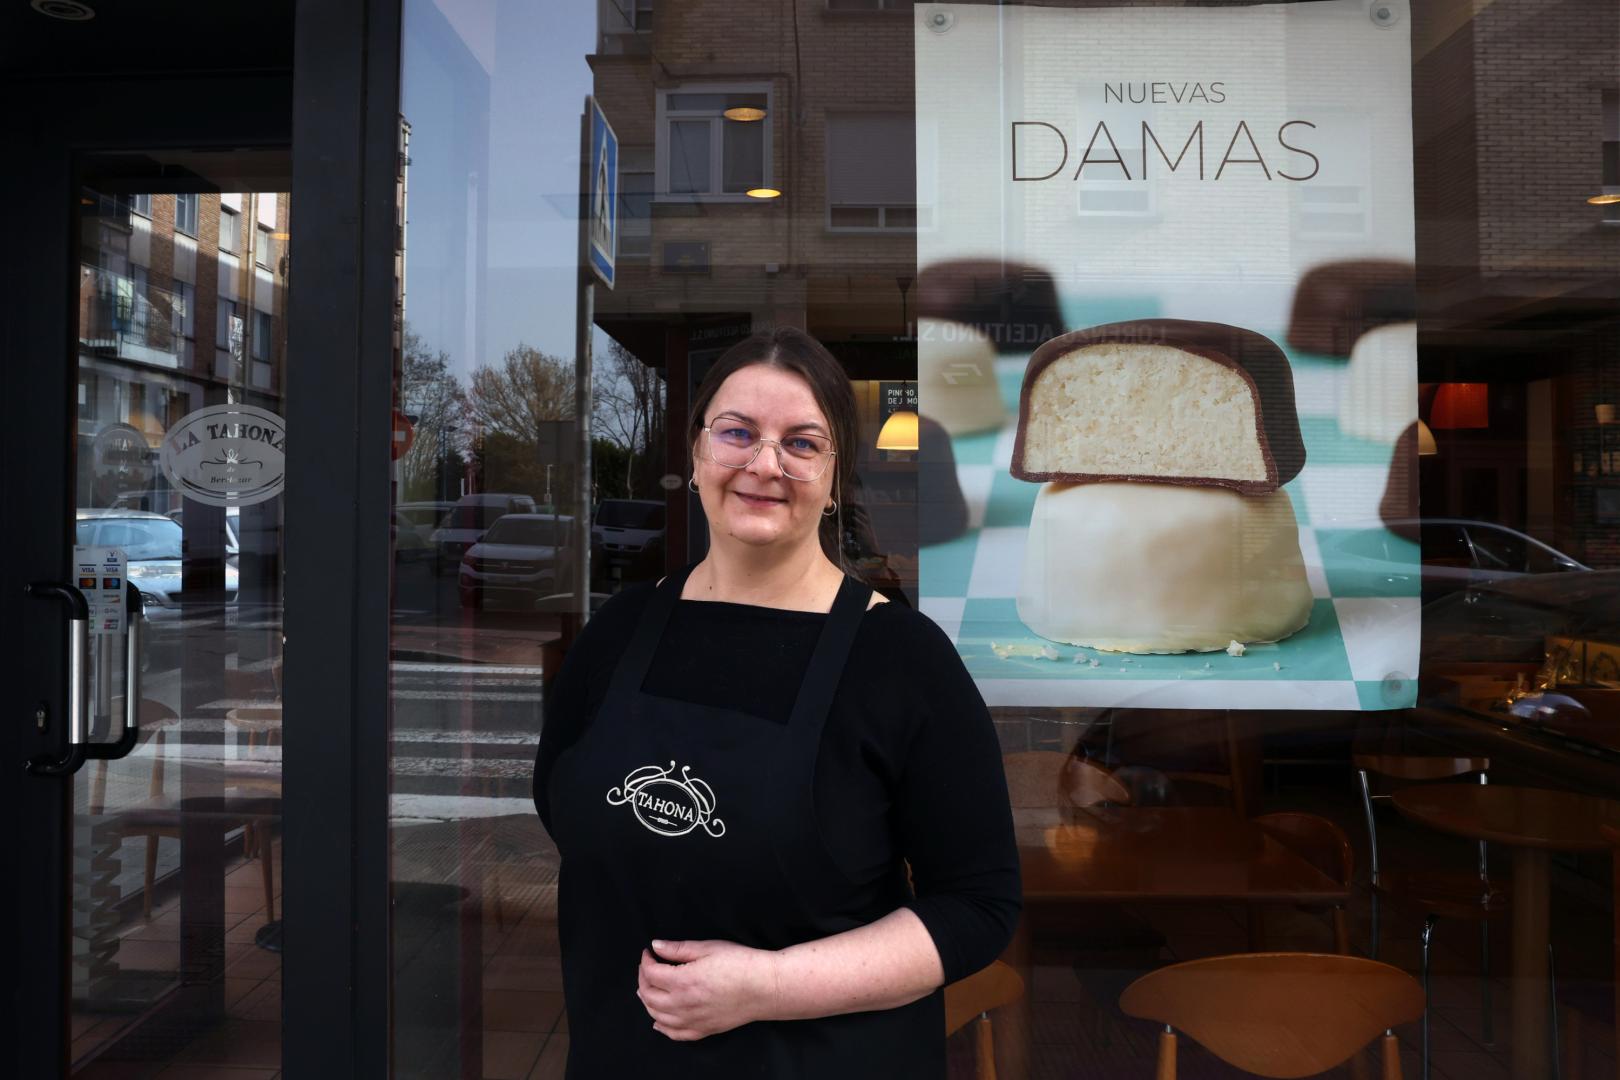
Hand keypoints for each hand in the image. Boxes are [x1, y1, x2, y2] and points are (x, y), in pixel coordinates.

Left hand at [636, 939, 780, 1040]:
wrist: (765, 987)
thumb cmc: (740, 964)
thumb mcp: (708, 948)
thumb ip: (678, 949)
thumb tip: (657, 946)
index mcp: (683, 981)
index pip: (651, 973)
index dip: (646, 960)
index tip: (649, 952)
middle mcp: (683, 1004)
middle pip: (649, 995)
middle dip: (643, 979)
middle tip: (647, 967)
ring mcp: (693, 1020)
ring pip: (657, 1015)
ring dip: (648, 1001)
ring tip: (648, 988)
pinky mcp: (703, 1029)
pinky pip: (675, 1033)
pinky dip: (662, 1027)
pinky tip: (658, 1020)